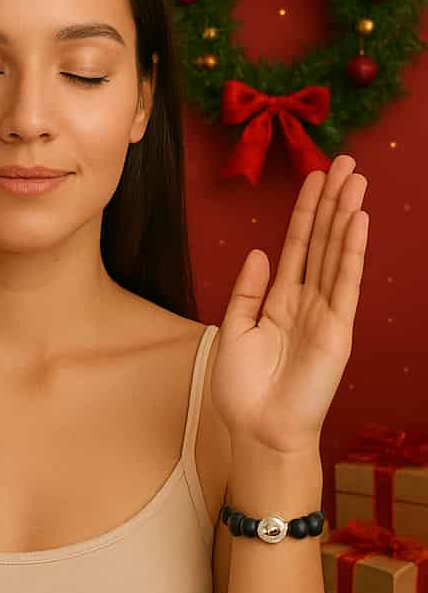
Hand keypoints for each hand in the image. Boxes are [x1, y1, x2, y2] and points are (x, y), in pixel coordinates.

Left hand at [211, 153, 369, 456]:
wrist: (257, 429)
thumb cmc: (243, 386)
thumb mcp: (234, 329)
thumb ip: (247, 290)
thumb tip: (259, 251)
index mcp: (279, 299)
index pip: (296, 244)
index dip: (305, 211)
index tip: (314, 177)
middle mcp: (306, 299)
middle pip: (321, 240)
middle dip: (331, 201)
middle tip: (345, 163)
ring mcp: (325, 312)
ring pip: (337, 253)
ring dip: (345, 215)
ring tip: (355, 180)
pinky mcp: (338, 330)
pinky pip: (345, 283)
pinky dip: (351, 252)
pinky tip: (358, 222)